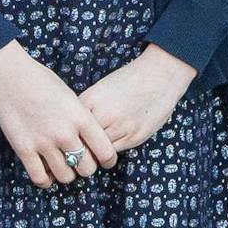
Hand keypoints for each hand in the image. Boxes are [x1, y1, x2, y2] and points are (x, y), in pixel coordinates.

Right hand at [0, 41, 118, 190]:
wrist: (11, 75)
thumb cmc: (42, 81)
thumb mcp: (70, 97)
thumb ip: (81, 120)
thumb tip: (89, 141)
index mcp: (81, 117)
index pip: (105, 152)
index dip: (108, 161)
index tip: (104, 161)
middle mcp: (65, 133)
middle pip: (87, 168)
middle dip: (86, 168)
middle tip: (80, 163)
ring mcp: (44, 142)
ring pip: (65, 176)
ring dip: (66, 174)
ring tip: (63, 167)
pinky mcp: (24, 149)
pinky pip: (40, 178)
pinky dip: (46, 181)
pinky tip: (46, 174)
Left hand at [79, 45, 197, 153]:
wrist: (159, 75)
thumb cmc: (129, 80)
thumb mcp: (101, 89)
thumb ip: (88, 107)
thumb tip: (74, 128)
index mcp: (90, 100)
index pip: (70, 125)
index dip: (68, 133)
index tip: (68, 138)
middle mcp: (104, 115)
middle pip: (81, 141)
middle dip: (78, 146)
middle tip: (76, 149)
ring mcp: (120, 127)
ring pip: (97, 151)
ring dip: (93, 152)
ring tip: (91, 150)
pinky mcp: (134, 137)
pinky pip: (113, 151)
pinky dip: (108, 152)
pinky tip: (107, 146)